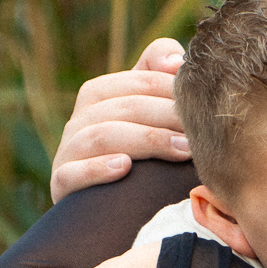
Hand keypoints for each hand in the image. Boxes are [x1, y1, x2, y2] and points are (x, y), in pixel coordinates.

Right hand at [50, 38, 191, 201]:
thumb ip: (161, 75)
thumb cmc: (142, 154)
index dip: (172, 90)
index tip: (205, 105)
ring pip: (100, 136)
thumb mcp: (152, 113)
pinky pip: (71, 172)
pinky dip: (96, 168)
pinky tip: (124, 168)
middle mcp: (80, 119)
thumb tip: (174, 61)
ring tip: (182, 150)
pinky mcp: (61, 184)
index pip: (139, 81)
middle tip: (201, 132)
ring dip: (145, 141)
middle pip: (123, 108)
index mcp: (100, 94)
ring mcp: (68, 151)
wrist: (108, 206)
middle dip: (165, 116)